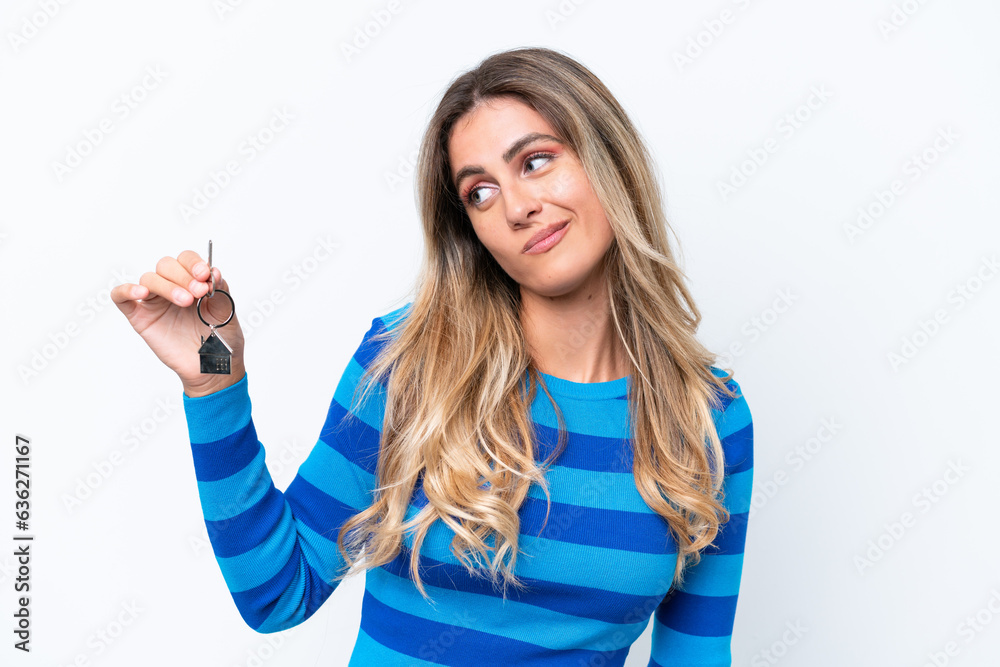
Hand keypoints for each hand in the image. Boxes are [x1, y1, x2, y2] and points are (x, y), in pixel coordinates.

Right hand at [111, 249, 245, 396]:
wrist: (212, 366)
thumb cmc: (220, 338)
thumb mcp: (227, 311)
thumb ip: (221, 289)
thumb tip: (214, 271)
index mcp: (192, 281)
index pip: (186, 259)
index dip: (194, 263)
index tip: (205, 275)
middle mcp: (172, 287)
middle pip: (166, 265)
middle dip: (183, 275)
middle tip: (198, 292)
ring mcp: (154, 301)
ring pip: (149, 278)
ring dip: (167, 286)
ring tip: (186, 301)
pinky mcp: (140, 317)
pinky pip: (121, 297)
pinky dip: (126, 290)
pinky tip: (141, 293)